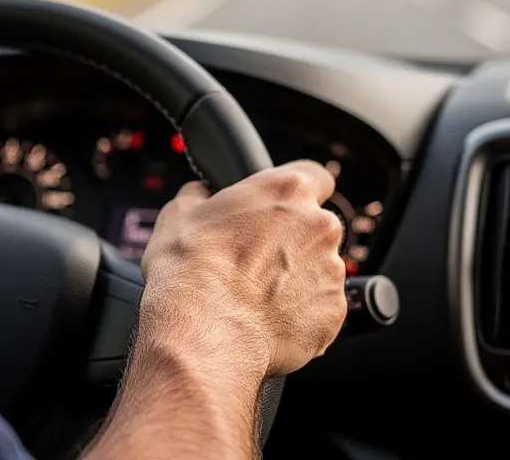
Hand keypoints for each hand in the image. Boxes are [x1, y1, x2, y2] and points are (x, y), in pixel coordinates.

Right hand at [139, 160, 347, 377]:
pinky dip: (298, 312)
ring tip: (253, 295)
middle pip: (315, 226)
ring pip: (318, 268)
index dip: (295, 193)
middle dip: (291, 240)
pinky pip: (319, 307)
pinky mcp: (333, 312)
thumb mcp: (176, 215)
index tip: (277, 208)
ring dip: (295, 277)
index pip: (315, 176)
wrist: (202, 333)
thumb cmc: (189, 270)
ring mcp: (331, 271)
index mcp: (287, 190)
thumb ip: (199, 196)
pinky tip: (264, 319)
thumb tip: (200, 194)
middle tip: (252, 258)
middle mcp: (319, 225)